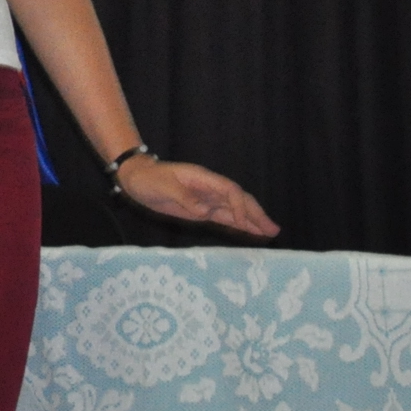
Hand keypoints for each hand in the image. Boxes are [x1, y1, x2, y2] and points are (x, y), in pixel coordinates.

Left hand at [116, 157, 280, 238]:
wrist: (137, 178)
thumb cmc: (148, 179)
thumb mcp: (164, 186)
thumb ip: (184, 198)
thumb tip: (204, 211)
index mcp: (203, 179)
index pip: (229, 191)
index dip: (239, 205)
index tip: (242, 221)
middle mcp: (210, 189)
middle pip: (239, 200)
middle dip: (256, 213)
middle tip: (273, 229)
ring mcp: (207, 200)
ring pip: (235, 210)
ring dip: (252, 221)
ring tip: (271, 233)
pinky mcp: (202, 210)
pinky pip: (224, 218)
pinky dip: (239, 225)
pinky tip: (250, 232)